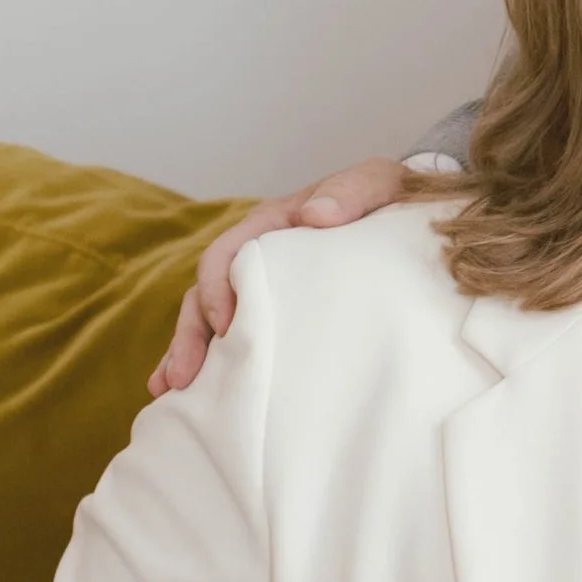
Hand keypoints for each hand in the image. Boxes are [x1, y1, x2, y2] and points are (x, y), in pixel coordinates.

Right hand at [149, 158, 412, 396]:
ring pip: (210, 322)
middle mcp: (256, 258)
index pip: (229, 254)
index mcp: (271, 225)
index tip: (227, 326)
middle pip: (206, 295)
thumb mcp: (375, 184)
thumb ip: (349, 192)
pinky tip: (190, 398)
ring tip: (171, 393)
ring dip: (188, 355)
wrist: (411, 216)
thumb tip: (315, 214)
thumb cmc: (388, 196)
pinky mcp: (276, 314)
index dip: (218, 288)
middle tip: (183, 377)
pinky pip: (234, 338)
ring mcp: (262, 289)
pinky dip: (210, 365)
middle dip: (190, 335)